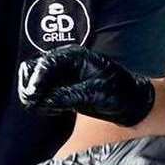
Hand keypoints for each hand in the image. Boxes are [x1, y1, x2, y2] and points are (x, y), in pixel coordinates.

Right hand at [18, 45, 154, 126]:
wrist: (133, 102)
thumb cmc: (120, 94)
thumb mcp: (97, 94)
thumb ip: (70, 96)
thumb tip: (46, 100)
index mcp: (75, 57)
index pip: (46, 64)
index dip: (36, 80)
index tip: (32, 96)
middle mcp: (64, 61)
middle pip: (34, 67)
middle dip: (31, 85)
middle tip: (33, 103)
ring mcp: (61, 72)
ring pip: (34, 77)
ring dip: (33, 91)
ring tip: (42, 106)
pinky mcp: (60, 84)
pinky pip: (41, 87)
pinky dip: (39, 97)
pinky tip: (49, 107)